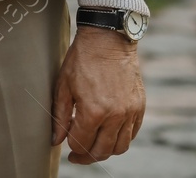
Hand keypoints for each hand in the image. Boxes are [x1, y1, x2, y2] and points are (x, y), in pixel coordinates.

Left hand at [52, 26, 144, 164]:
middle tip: (78, 155)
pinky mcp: (139, 107)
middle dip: (87, 156)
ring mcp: (130, 112)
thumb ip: (59, 115)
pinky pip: (132, 133)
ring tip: (94, 145)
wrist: (108, 39)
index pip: (81, 143)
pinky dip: (121, 139)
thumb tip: (56, 140)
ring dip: (106, 151)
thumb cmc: (82, 60)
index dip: (71, 147)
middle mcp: (115, 116)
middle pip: (102, 151)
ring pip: (120, 147)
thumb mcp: (63, 85)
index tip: (66, 146)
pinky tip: (109, 133)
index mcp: (93, 111)